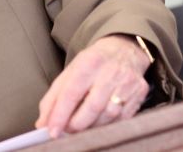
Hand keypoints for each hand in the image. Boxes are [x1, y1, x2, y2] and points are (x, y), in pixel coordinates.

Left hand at [35, 34, 150, 136]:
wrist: (124, 49)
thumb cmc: (93, 64)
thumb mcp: (70, 72)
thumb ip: (54, 97)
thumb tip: (42, 123)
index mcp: (88, 62)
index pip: (71, 93)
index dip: (60, 115)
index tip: (52, 131)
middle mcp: (110, 71)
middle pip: (92, 107)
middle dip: (76, 125)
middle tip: (66, 132)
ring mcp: (127, 83)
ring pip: (108, 116)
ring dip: (92, 128)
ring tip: (82, 128)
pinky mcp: (139, 93)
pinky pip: (122, 118)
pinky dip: (107, 126)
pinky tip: (99, 124)